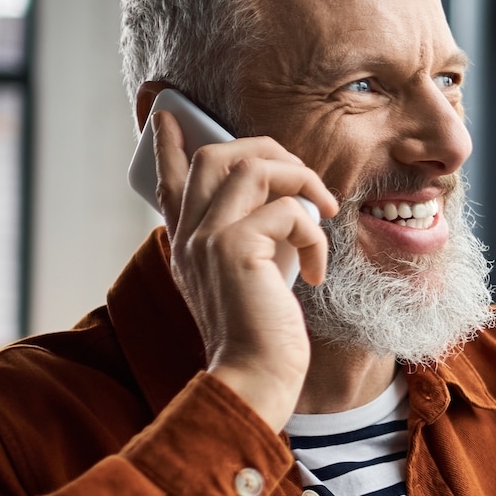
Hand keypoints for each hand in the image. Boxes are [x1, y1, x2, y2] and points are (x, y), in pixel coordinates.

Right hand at [153, 111, 338, 431]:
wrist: (255, 379)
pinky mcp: (233, 248)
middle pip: (216, 155)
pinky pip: (287, 210)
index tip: (170, 117)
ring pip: (252, 167)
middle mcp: (189, 235)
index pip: (170, 182)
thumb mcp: (251, 279)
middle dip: (270, 150)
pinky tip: (316, 271)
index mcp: (187, 244)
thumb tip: (284, 208)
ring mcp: (206, 238)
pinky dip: (314, 234)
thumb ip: (250, 242)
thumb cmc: (262, 335)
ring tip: (326, 210)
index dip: (170, 146)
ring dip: (302, 179)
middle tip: (305, 175)